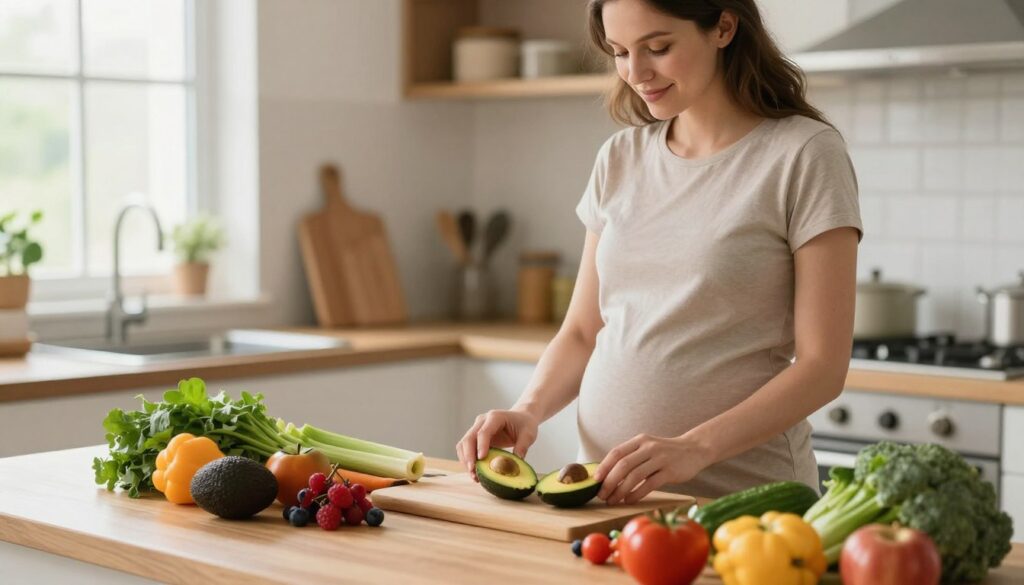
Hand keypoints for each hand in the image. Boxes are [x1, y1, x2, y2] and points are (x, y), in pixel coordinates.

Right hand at [455, 409, 538, 481]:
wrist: (521, 418)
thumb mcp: (528, 434)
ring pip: (464, 444)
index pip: (484, 432)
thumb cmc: (525, 424)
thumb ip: (522, 447)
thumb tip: (515, 465)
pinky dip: (467, 460)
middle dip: (469, 456)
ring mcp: (477, 428)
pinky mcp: (475, 437)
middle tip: (474, 471)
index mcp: (495, 417)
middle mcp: (482, 421)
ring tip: (474, 476)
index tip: (481, 459)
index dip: (481, 445)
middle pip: (469, 438)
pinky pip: (466, 448)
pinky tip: (475, 472)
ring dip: (466, 460)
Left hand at [594, 434, 711, 504]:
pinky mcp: (670, 471)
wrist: (694, 450)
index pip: (616, 453)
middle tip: (602, 495)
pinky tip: (629, 501)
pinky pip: (649, 484)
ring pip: (634, 476)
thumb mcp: (647, 448)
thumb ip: (631, 457)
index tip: (595, 481)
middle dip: (609, 482)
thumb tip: (607, 475)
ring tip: (613, 501)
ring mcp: (660, 459)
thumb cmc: (665, 452)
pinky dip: (636, 494)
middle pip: (623, 465)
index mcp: (640, 441)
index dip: (604, 467)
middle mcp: (648, 447)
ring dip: (620, 491)